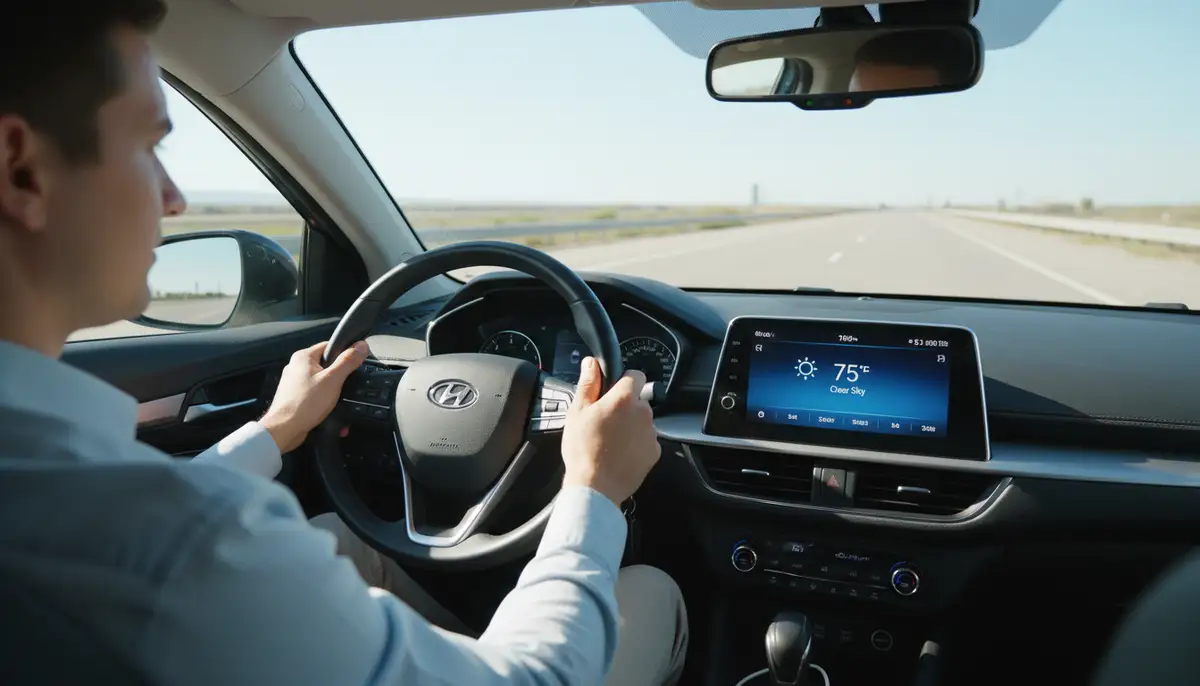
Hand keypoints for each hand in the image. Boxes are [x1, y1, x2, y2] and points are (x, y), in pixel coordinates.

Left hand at [260, 340, 369, 452]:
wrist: (284, 429)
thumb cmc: (306, 402)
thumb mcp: (333, 380)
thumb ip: (348, 361)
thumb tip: (361, 346)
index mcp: (303, 357)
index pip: (329, 346)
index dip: (345, 354)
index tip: (354, 365)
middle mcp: (296, 367)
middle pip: (326, 366)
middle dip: (339, 379)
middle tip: (346, 387)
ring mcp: (294, 383)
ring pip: (321, 383)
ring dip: (333, 394)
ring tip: (338, 403)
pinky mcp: (294, 398)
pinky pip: (314, 396)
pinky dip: (324, 403)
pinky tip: (330, 413)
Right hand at [561, 356, 660, 505]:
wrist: (595, 488)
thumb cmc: (583, 450)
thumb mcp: (577, 412)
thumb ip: (588, 384)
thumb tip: (592, 364)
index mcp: (623, 399)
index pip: (635, 375)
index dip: (624, 380)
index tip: (613, 390)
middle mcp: (643, 413)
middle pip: (637, 401)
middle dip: (624, 407)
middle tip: (604, 422)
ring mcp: (651, 434)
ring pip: (642, 422)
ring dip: (630, 427)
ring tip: (610, 442)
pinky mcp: (654, 452)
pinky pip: (646, 441)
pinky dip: (636, 445)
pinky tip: (618, 454)